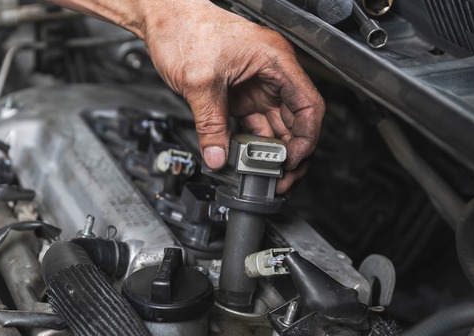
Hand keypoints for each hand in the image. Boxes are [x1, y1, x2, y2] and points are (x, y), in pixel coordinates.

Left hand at [141, 1, 324, 192]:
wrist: (164, 17)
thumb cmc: (186, 29)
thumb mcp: (200, 81)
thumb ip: (211, 123)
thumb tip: (217, 156)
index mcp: (276, 61)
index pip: (309, 106)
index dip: (305, 139)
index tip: (292, 162)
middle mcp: (272, 74)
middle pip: (296, 122)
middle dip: (290, 154)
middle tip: (281, 180)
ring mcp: (257, 86)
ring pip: (275, 127)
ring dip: (271, 153)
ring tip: (265, 177)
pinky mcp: (239, 95)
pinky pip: (254, 125)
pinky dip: (252, 145)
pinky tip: (246, 161)